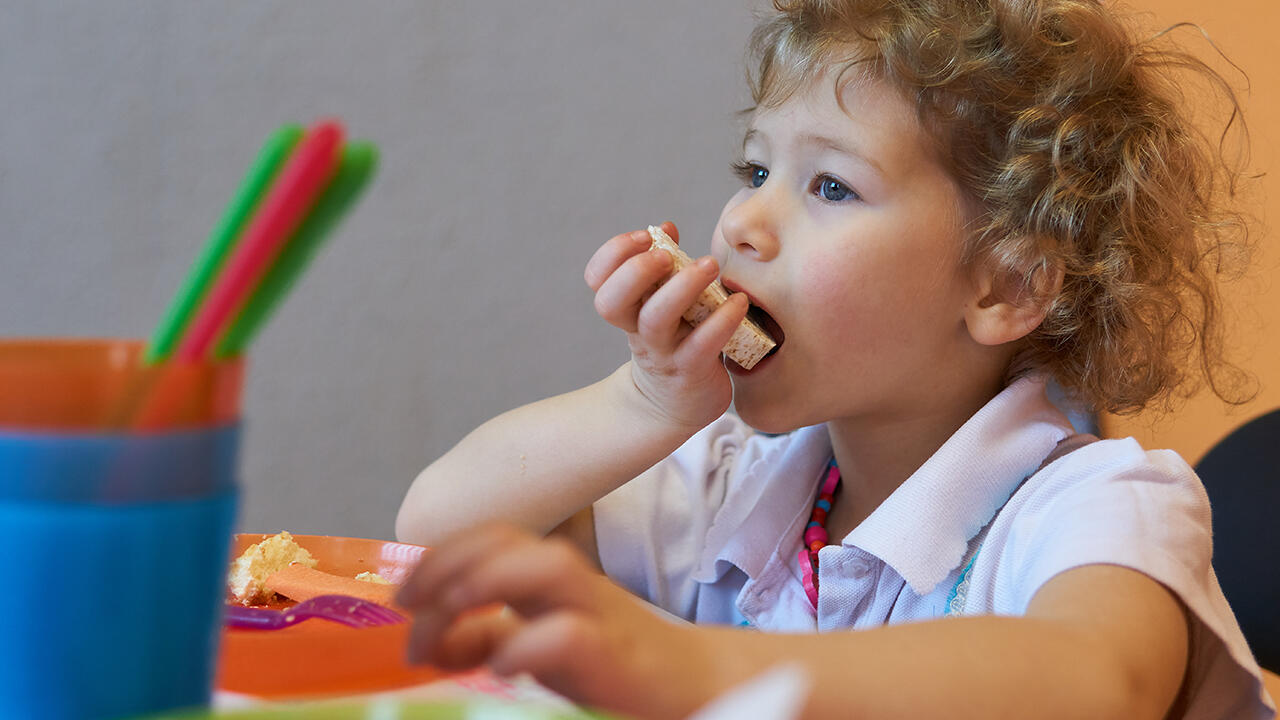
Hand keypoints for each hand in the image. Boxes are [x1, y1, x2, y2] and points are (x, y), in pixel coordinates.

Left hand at [396, 523, 714, 719]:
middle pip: (509, 540)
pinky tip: (503, 664)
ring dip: (484, 582)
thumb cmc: (615, 667)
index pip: (492, 537)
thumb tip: (431, 639)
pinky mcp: (618, 660)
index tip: (402, 597)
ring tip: (446, 619)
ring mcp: (600, 617)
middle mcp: (574, 587)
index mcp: (551, 579)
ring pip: (547, 567)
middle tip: (407, 607)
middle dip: (448, 561)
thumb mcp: (542, 645)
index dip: (439, 554)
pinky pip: (570, 636)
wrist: (700, 686)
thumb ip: (491, 635)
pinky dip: (527, 645)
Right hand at [584, 222, 749, 430]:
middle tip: (666, 254)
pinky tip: (738, 302)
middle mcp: (639, 331)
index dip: (612, 255)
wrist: (676, 405)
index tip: (642, 236)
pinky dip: (722, 319)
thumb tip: (667, 227)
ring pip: (656, 319)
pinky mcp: (692, 371)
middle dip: (636, 270)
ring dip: (682, 286)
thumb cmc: (675, 342)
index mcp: (629, 311)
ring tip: (710, 265)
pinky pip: (702, 344)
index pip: (598, 280)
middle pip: (613, 301)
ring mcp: (663, 353)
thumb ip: (663, 268)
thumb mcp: (662, 305)